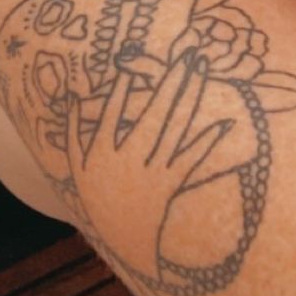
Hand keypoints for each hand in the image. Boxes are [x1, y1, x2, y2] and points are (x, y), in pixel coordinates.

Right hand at [67, 48, 234, 277]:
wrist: (126, 243)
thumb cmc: (98, 198)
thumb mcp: (75, 167)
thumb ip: (71, 130)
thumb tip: (71, 95)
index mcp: (103, 152)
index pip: (111, 112)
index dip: (120, 87)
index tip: (129, 62)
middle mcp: (129, 158)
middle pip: (153, 112)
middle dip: (172, 79)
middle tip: (189, 51)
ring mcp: (153, 171)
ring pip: (174, 127)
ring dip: (190, 95)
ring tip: (203, 68)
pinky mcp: (174, 183)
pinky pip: (192, 159)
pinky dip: (208, 142)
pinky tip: (224, 123)